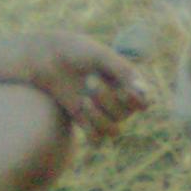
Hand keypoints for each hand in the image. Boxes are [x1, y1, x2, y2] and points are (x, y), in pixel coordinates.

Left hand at [15, 33, 150, 141]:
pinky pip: (97, 138)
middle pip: (125, 115)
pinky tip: (79, 112)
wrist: (47, 56)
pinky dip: (90, 131)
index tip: (122, 90)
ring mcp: (102, 112)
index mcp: (129, 83)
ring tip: (83, 100)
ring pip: (113, 130)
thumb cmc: (77, 51)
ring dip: (99, 118)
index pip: (143, 103)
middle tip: (90, 80)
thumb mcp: (101, 56)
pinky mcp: (85, 121)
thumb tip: (143, 91)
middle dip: (108, 100)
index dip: (135, 101)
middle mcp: (119, 100)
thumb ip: (123, 71)